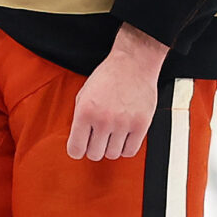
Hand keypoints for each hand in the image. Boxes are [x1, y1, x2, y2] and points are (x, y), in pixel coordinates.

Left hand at [68, 24, 166, 161]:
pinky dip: (126, 147)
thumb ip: (80, 119)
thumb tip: (79, 141)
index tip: (81, 147)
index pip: (76, 149)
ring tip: (113, 134)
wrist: (133, 63)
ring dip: (111, 147)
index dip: (77, 150)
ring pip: (113, 154)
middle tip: (99, 138)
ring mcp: (123, 123)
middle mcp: (103, 120)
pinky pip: (130, 151)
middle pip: (95, 154)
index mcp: (85, 112)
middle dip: (95, 148)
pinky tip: (124, 137)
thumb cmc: (109, 76)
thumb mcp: (84, 94)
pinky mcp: (141, 125)